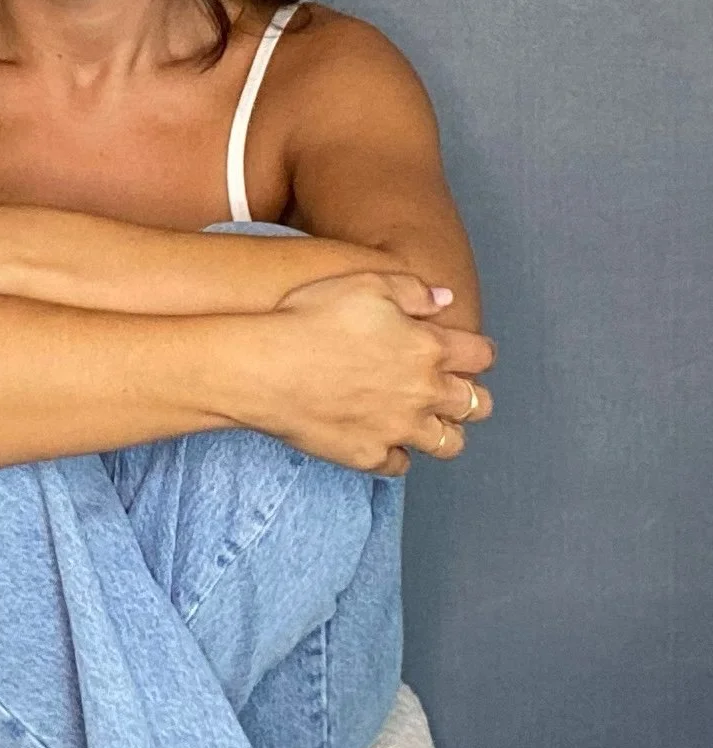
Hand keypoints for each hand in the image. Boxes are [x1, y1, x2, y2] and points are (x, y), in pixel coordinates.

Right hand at [229, 272, 495, 473]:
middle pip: (475, 405)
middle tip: (453, 391)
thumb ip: (411, 290)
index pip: (481, 355)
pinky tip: (384, 439)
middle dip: (471, 397)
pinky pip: (399, 464)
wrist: (265, 367)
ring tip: (426, 421)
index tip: (468, 353)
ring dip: (443, 431)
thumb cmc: (309, 318)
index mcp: (428, 348)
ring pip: (448, 443)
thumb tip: (444, 298)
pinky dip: (396, 454)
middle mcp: (423, 393)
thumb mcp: (364, 283)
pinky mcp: (369, 456)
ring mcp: (398, 429)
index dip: (478, 353)